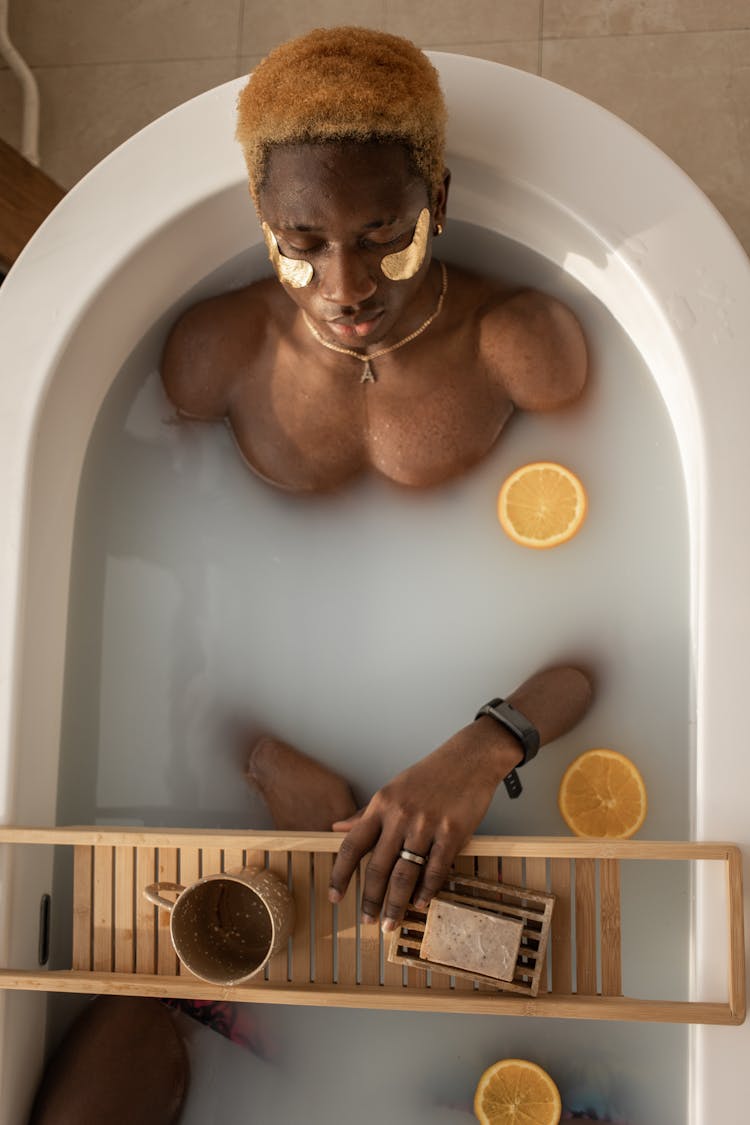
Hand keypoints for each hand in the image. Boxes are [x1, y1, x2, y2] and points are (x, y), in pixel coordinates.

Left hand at [328, 717, 522, 929]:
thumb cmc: (429, 774)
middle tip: (368, 922)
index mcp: (382, 805)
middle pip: (378, 867)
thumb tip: (337, 828)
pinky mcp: (452, 833)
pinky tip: (420, 903)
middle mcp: (400, 816)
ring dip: (396, 904)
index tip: (334, 896)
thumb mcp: (392, 788)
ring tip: (390, 923)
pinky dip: (427, 891)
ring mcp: (427, 826)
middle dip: (371, 900)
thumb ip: (365, 813)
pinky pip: (436, 870)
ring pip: (405, 874)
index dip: (341, 874)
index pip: (353, 845)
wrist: (469, 759)